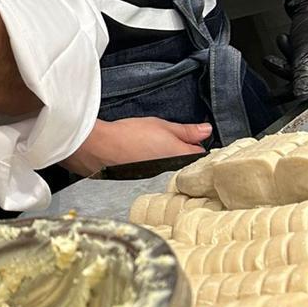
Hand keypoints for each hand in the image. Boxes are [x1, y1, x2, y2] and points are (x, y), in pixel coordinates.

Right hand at [62, 116, 211, 176]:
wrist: (100, 148)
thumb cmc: (130, 135)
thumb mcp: (162, 126)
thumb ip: (187, 130)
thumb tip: (206, 131)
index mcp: (179, 157)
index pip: (201, 154)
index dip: (198, 144)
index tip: (194, 137)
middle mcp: (170, 173)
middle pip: (186, 164)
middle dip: (184, 153)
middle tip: (176, 139)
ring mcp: (156, 179)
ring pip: (170, 168)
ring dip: (168, 159)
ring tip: (157, 146)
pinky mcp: (143, 180)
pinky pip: (156, 172)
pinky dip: (154, 164)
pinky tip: (144, 154)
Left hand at [264, 0, 307, 100]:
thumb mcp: (304, 48)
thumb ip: (301, 74)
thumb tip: (300, 97)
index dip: (298, 86)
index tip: (274, 94)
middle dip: (292, 71)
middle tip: (270, 62)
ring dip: (293, 63)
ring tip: (283, 41)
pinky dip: (301, 61)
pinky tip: (288, 43)